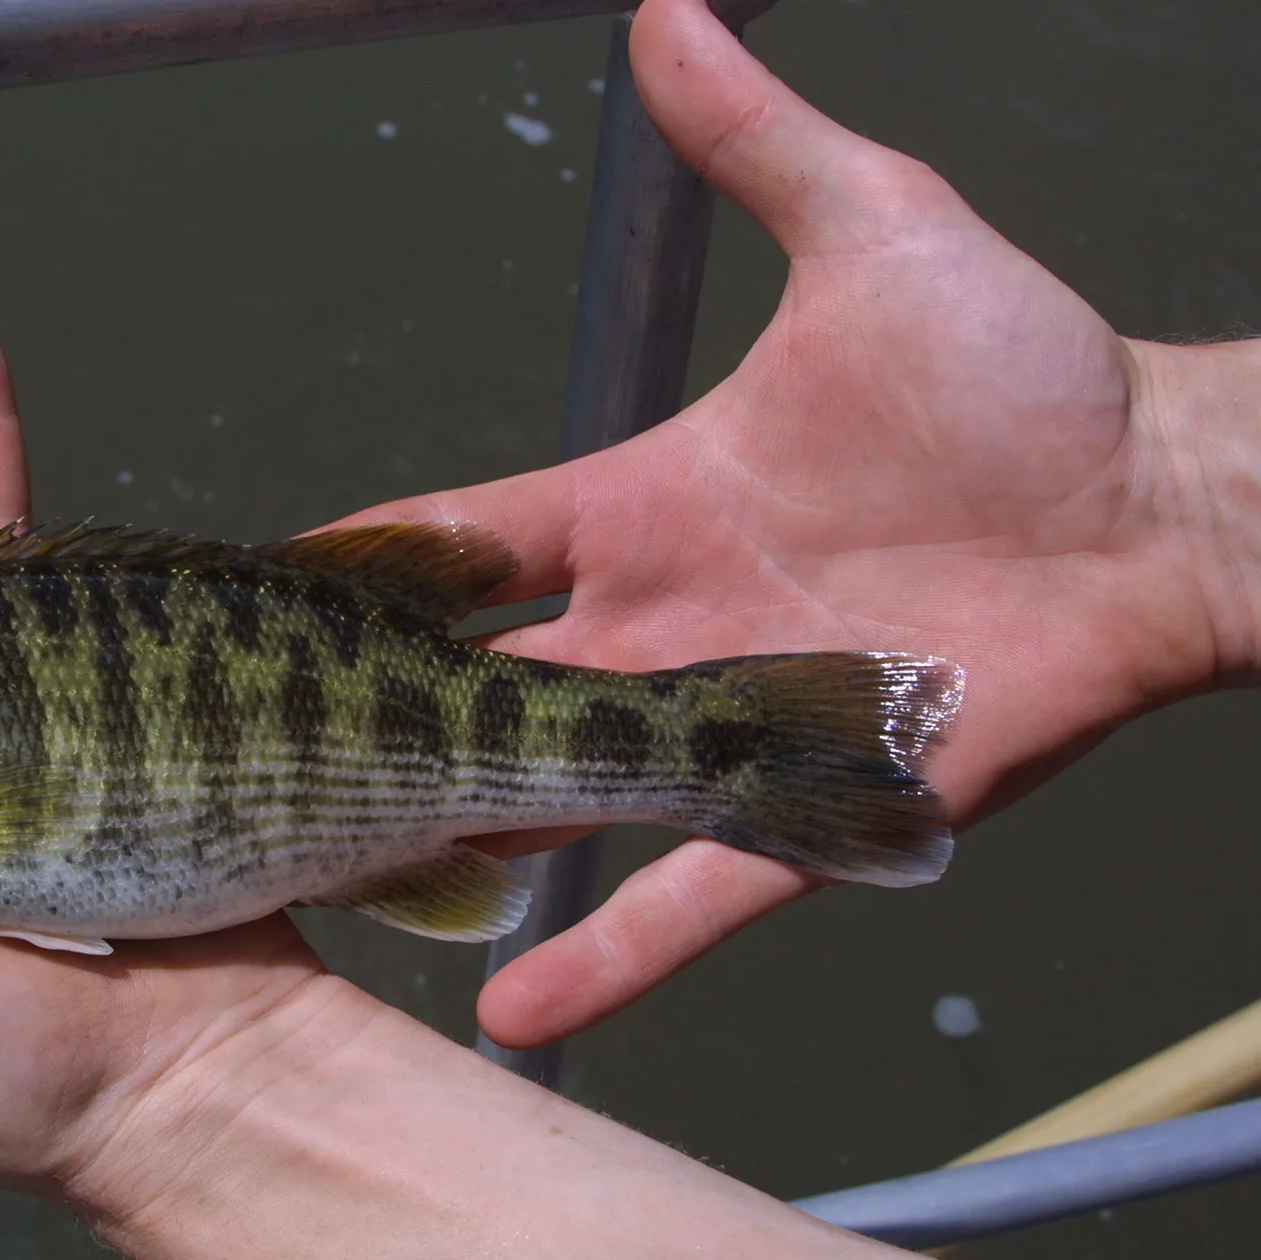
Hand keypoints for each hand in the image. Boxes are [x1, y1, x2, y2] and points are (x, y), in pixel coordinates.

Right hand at [344, 0, 1260, 1047]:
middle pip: (477, 683)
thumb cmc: (1021, 373)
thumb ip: (755, 140)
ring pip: (554, 796)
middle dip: (377, 719)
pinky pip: (689, 891)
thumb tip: (666, 10)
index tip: (251, 582)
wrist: (1156, 501)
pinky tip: (512, 1012)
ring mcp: (721, 726)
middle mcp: (655, 625)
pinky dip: (608, 953)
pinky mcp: (809, 802)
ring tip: (330, 891)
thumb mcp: (870, 230)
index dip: (360, 561)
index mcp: (638, 506)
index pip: (459, 541)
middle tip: (253, 756)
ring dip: (453, 843)